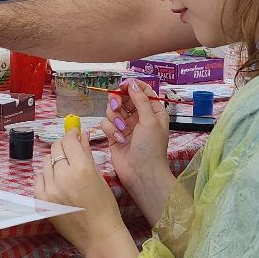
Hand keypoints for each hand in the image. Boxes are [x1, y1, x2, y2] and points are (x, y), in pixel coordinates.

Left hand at [34, 128, 129, 256]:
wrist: (98, 235)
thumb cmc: (104, 206)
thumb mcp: (98, 176)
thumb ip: (86, 153)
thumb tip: (81, 135)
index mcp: (81, 168)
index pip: (68, 140)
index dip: (71, 134)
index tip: (74, 134)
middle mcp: (63, 177)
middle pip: (55, 148)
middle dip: (64, 147)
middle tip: (71, 153)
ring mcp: (49, 190)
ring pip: (46, 162)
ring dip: (55, 162)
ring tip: (66, 172)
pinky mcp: (41, 201)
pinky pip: (39, 178)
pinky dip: (47, 177)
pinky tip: (57, 184)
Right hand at [102, 81, 173, 220]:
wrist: (141, 173)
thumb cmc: (151, 148)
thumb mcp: (150, 121)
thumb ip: (141, 100)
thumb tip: (132, 84)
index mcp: (153, 111)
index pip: (143, 91)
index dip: (133, 86)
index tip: (123, 85)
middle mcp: (139, 117)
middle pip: (124, 98)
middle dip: (118, 101)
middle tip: (117, 106)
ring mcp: (126, 126)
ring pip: (112, 110)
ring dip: (114, 117)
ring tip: (121, 129)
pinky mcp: (114, 135)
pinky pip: (106, 123)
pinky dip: (110, 130)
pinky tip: (118, 140)